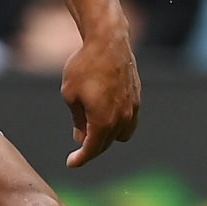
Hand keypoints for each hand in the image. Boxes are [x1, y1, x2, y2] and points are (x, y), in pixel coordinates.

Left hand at [60, 23, 139, 168]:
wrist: (108, 42)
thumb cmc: (84, 66)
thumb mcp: (70, 94)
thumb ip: (77, 120)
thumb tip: (81, 137)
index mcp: (103, 121)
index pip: (92, 149)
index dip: (80, 159)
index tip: (71, 163)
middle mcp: (122, 118)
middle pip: (106, 144)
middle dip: (91, 148)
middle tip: (78, 148)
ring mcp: (132, 108)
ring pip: (121, 135)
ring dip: (107, 137)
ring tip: (92, 130)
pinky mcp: (137, 97)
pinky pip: (129, 120)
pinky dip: (118, 124)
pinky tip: (106, 116)